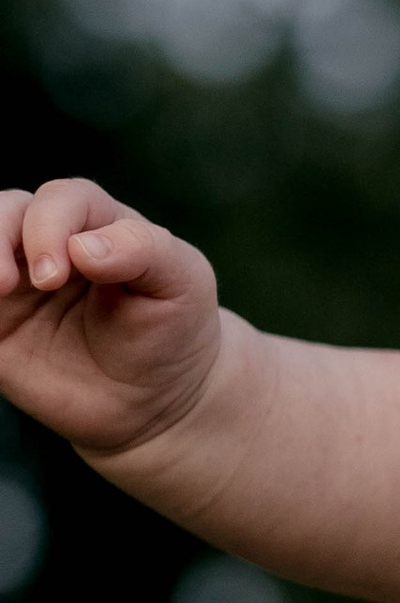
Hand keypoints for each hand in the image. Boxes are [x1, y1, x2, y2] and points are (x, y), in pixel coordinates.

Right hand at [0, 179, 222, 457]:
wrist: (156, 402)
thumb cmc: (172, 330)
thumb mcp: (180, 283)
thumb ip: (142, 250)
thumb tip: (81, 246)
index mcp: (95, 222)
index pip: (60, 200)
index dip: (49, 227)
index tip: (55, 276)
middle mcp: (48, 244)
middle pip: (5, 212)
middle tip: (12, 285)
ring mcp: (17, 283)